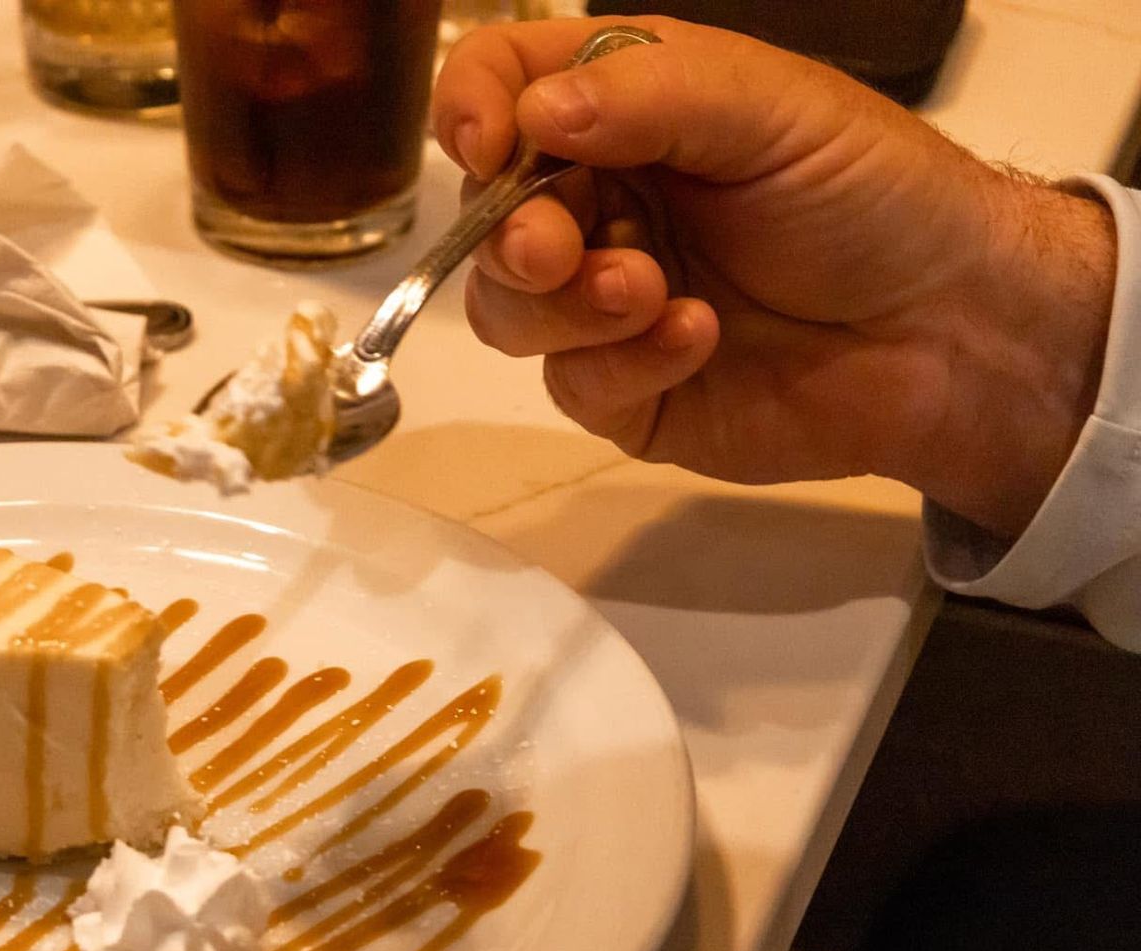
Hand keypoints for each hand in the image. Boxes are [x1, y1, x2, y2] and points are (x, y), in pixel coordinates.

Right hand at [433, 17, 1115, 536]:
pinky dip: (625, 362)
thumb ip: (650, 93)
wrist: (951, 331)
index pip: (503, 84)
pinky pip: (571, 383)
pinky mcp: (625, 393)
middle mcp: (601, 200)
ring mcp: (603, 303)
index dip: (471, 107)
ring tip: (646, 294)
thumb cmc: (874, 195)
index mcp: (626, 110)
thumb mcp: (773, 108)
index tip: (489, 146)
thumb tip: (528, 115)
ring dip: (563, 303)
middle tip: (555, 248)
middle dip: (513, 231)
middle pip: (485, 213)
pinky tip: (698, 338)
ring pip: (506, 307)